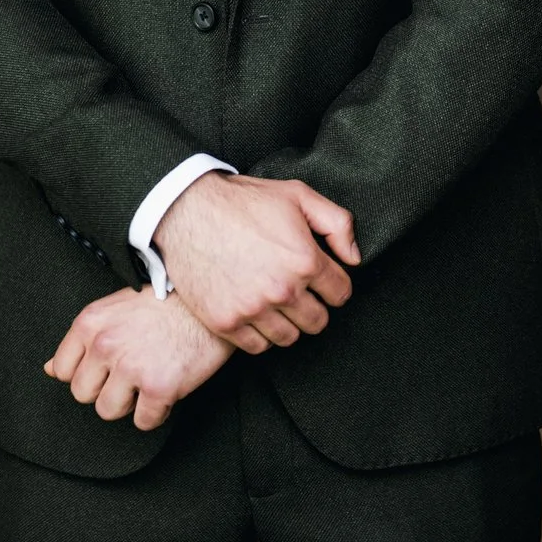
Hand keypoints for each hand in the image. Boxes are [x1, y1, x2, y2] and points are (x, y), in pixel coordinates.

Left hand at [44, 287, 234, 430]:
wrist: (210, 304)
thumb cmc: (165, 304)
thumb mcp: (115, 311)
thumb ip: (83, 341)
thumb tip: (49, 370)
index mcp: (90, 323)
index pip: (62, 371)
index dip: (86, 373)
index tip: (107, 366)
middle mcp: (105, 344)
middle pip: (83, 394)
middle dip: (107, 388)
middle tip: (133, 372)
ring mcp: (131, 366)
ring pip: (108, 411)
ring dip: (130, 403)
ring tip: (149, 379)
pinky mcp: (159, 387)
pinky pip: (143, 421)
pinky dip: (157, 411)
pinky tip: (169, 386)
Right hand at [152, 174, 361, 354]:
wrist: (187, 211)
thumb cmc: (244, 201)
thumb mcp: (298, 195)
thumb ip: (337, 223)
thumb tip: (354, 258)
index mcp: (305, 260)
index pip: (341, 293)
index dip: (334, 284)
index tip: (321, 279)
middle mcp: (282, 290)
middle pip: (319, 321)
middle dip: (313, 306)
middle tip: (298, 291)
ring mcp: (253, 310)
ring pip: (290, 338)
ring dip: (288, 322)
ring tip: (276, 303)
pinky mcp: (226, 322)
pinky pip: (259, 347)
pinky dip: (261, 334)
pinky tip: (256, 313)